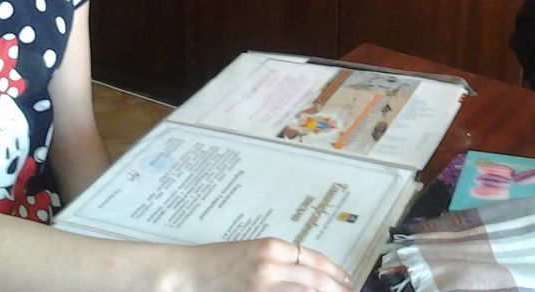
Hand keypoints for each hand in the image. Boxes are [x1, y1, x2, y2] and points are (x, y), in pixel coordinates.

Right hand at [165, 238, 351, 291]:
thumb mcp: (253, 252)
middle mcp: (271, 264)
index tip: (348, 281)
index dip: (335, 272)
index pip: (315, 259)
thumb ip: (280, 260)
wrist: (187, 273)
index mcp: (272, 246)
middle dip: (336, 289)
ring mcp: (263, 285)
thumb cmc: (217, 262)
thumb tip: (308, 274)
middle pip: (315, 281)